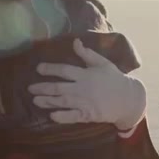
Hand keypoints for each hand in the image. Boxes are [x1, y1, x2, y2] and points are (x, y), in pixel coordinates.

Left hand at [28, 39, 146, 129]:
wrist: (128, 99)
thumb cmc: (114, 79)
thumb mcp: (103, 63)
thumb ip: (87, 54)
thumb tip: (75, 41)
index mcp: (85, 74)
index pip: (64, 70)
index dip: (50, 69)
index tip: (38, 68)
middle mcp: (82, 88)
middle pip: (59, 87)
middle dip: (43, 87)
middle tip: (30, 88)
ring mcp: (85, 102)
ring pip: (62, 102)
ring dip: (48, 101)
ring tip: (35, 100)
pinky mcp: (88, 115)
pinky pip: (73, 116)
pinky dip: (62, 116)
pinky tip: (51, 116)